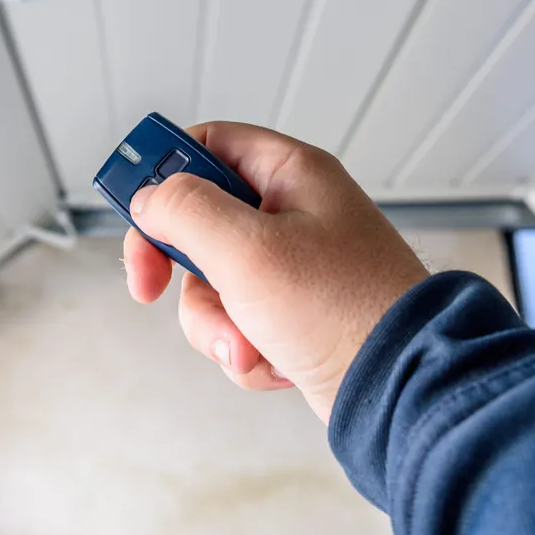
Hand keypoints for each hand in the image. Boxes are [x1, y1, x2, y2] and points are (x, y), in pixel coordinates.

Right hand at [122, 122, 428, 421]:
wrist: (402, 390)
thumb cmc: (344, 310)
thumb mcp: (246, 249)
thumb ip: (184, 211)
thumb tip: (149, 198)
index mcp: (291, 174)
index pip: (208, 144)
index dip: (163, 169)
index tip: (132, 206)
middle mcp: (293, 214)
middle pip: (198, 220)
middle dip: (180, 267)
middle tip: (151, 284)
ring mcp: (293, 268)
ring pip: (210, 281)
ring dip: (215, 320)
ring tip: (248, 341)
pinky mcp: (292, 315)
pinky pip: (235, 322)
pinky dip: (242, 347)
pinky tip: (272, 360)